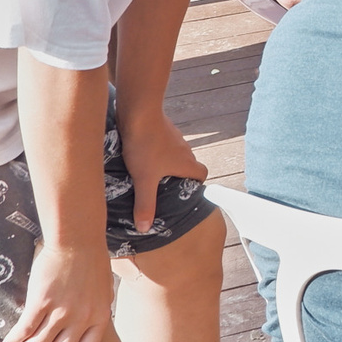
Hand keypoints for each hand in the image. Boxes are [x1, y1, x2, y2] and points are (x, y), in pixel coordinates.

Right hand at [2, 244, 114, 341]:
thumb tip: (90, 322)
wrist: (77, 238)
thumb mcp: (102, 290)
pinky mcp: (42, 302)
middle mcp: (82, 319)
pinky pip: (26, 329)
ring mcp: (62, 312)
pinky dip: (14, 341)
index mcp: (99, 318)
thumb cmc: (91, 260)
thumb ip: (96, 309)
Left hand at [115, 108, 205, 233]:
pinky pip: (165, 141)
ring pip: (177, 152)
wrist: (139, 113)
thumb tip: (145, 229)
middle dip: (180, 174)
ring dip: (168, 160)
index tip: (184, 190)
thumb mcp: (144, 180)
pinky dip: (158, 147)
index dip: (197, 184)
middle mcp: (185, 149)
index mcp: (186, 163)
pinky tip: (143, 151)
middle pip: (189, 164)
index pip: (202, 175)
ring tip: (150, 169)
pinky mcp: (163, 127)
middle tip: (164, 184)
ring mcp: (175, 136)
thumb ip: (145, 204)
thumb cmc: (145, 147)